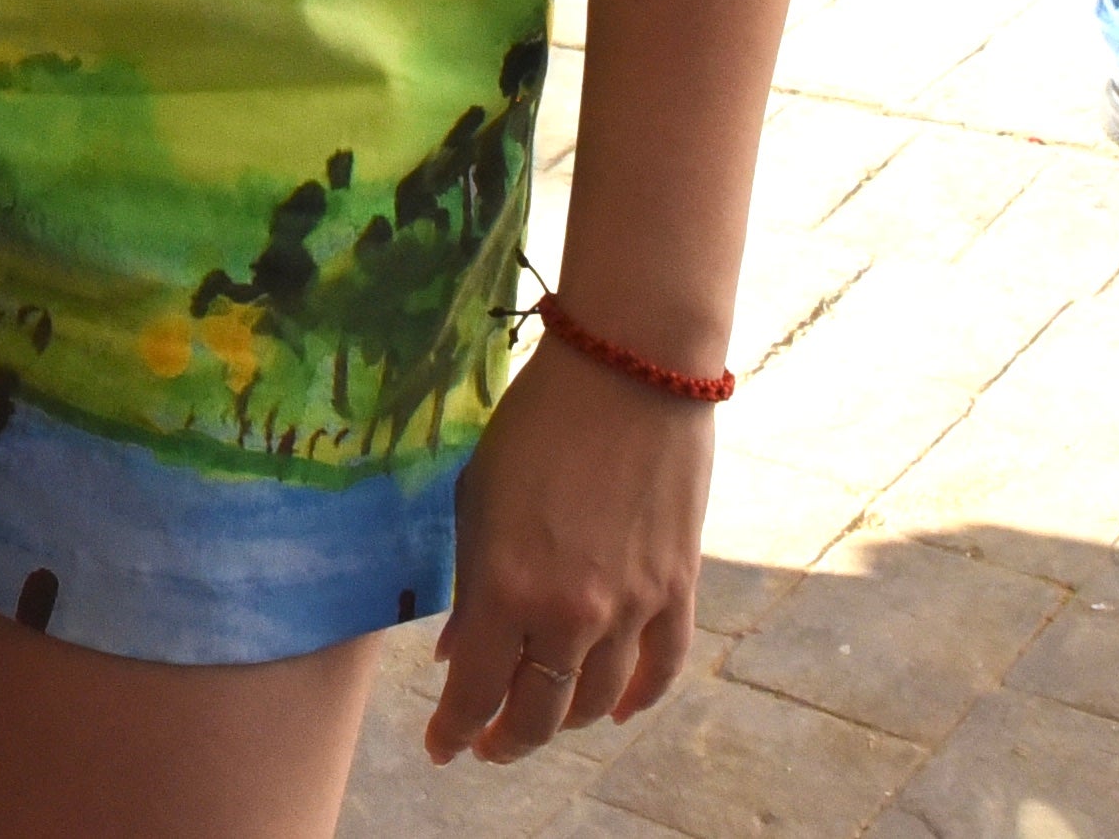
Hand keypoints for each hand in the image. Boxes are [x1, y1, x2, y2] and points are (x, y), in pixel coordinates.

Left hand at [423, 329, 717, 761]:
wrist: (628, 370)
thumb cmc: (535, 423)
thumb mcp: (477, 500)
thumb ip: (470, 586)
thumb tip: (460, 653)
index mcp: (507, 588)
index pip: (476, 693)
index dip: (455, 730)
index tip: (440, 747)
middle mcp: (571, 613)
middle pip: (538, 714)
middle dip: (505, 741)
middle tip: (484, 745)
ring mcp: (632, 607)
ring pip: (596, 701)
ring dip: (563, 721)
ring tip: (538, 722)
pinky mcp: (677, 590)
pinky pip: (661, 670)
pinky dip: (637, 700)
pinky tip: (613, 710)